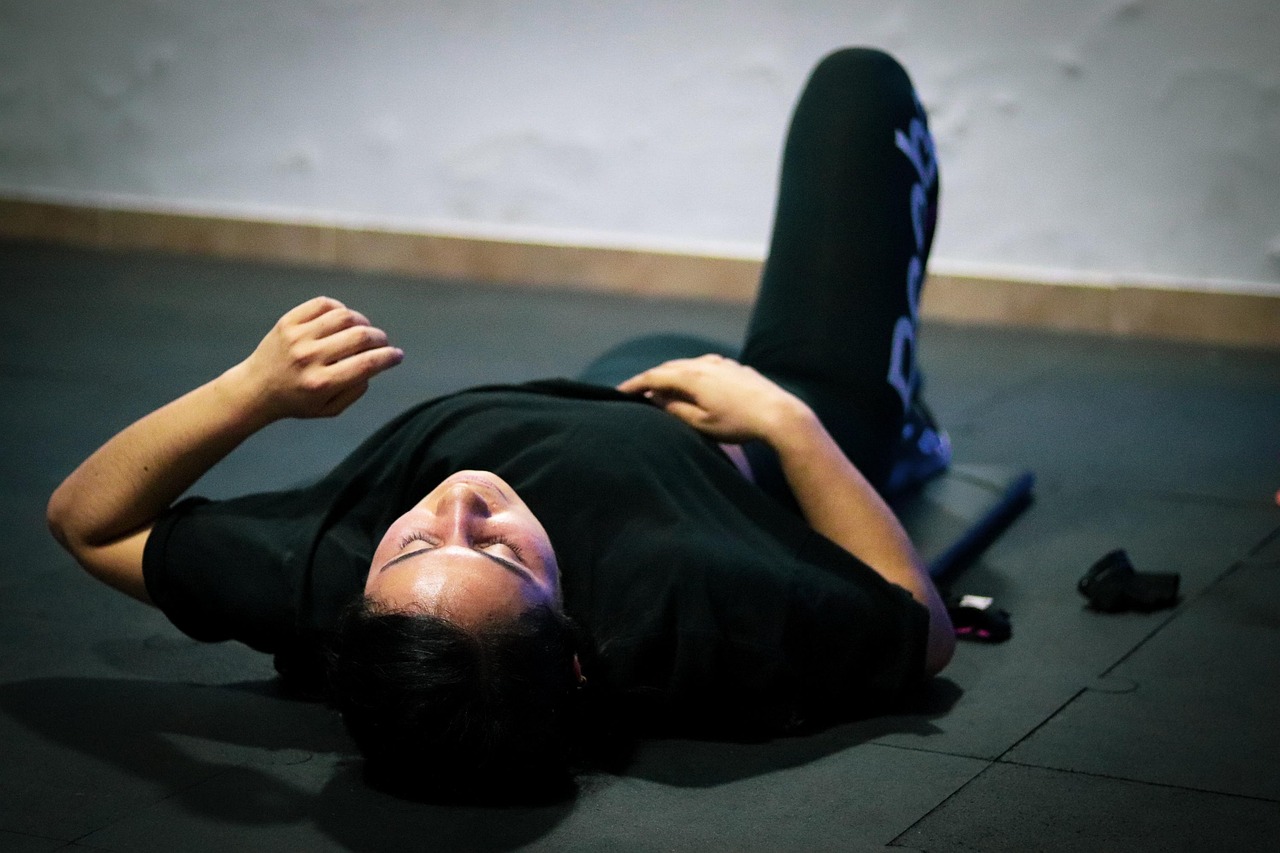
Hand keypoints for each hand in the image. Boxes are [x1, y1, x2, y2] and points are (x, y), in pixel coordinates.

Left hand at [226, 296, 403, 420]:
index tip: (398, 355)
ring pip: (344, 316)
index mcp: (321, 383)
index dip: (389, 357)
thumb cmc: (297, 401)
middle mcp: (309, 358)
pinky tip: (343, 319)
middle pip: (359, 336)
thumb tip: (373, 366)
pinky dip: (341, 309)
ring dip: (363, 322)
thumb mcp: (329, 410)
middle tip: (383, 343)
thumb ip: (355, 391)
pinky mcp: (288, 321)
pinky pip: (324, 304)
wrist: (255, 388)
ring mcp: (297, 336)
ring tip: (364, 330)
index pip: (367, 364)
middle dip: (380, 338)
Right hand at [617, 354, 809, 443]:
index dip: (635, 384)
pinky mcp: (736, 368)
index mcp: (692, 376)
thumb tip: (657, 399)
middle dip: (651, 378)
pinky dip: (690, 373)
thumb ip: (676, 410)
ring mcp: (722, 363)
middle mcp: (705, 363)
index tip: (619, 392)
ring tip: (662, 388)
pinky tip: (693, 383)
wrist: (779, 415)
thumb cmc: (739, 423)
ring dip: (672, 375)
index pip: (655, 376)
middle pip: (669, 367)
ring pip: (688, 365)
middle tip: (637, 391)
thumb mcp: (702, 424)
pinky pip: (704, 366)